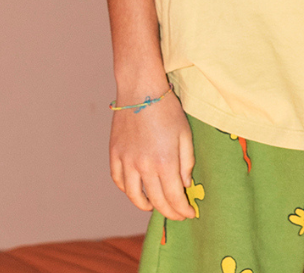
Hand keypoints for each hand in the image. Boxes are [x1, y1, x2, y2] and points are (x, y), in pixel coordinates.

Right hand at [109, 87, 195, 220]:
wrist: (141, 89)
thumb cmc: (167, 109)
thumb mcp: (185, 134)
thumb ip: (186, 163)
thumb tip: (184, 185)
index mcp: (165, 162)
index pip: (174, 198)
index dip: (182, 210)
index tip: (189, 214)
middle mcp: (144, 166)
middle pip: (156, 201)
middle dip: (169, 211)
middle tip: (177, 213)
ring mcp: (127, 161)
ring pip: (134, 196)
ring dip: (146, 205)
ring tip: (154, 206)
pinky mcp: (115, 154)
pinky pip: (119, 181)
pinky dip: (127, 190)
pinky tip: (136, 190)